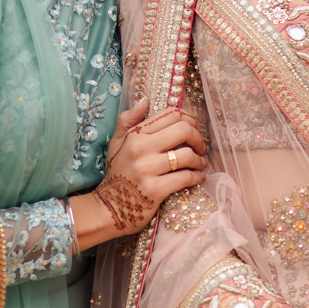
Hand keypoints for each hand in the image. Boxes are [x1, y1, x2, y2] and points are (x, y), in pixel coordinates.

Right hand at [72, 98, 206, 247]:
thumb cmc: (117, 173)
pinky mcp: (155, 189)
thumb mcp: (117, 143)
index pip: (171, 114)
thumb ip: (128, 120)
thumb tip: (144, 100)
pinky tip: (197, 177)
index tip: (194, 130)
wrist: (108, 207)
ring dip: (199, 161)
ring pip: (188, 155)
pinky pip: (186, 177)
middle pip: (184, 130)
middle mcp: (141, 148)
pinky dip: (197, 176)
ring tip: (199, 164)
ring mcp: (148, 169)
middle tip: (200, 148)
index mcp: (135, 134)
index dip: (189, 119)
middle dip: (198, 138)